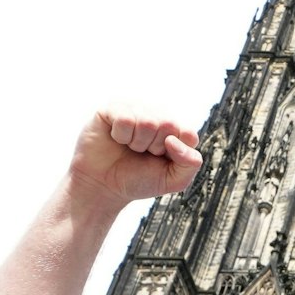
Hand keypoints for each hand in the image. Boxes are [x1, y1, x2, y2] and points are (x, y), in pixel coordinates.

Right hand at [67, 110, 203, 214]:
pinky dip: (121, 136)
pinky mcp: (113, 109)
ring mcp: (135, 109)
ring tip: (129, 146)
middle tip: (143, 153)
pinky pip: (125, 119)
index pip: (189, 134)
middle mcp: (157, 115)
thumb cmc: (139, 179)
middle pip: (169, 124)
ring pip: (147, 122)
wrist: (104, 186)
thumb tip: (175, 140)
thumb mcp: (173, 180)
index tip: (162, 159)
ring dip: (137, 143)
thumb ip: (190, 163)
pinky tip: (116, 138)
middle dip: (155, 147)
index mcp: (175, 130)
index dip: (176, 152)